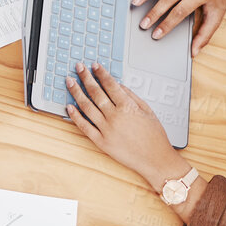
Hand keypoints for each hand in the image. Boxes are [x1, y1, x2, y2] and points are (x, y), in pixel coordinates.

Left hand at [62, 63, 181, 185]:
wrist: (156, 159)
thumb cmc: (155, 136)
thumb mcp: (147, 110)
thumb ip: (131, 96)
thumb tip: (117, 84)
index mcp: (127, 107)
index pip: (110, 84)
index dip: (101, 73)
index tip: (94, 65)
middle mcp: (115, 117)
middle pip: (96, 92)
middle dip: (85, 77)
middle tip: (78, 67)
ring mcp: (106, 130)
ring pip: (86, 107)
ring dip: (76, 92)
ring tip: (70, 81)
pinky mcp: (101, 142)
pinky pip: (85, 127)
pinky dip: (75, 116)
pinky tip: (69, 106)